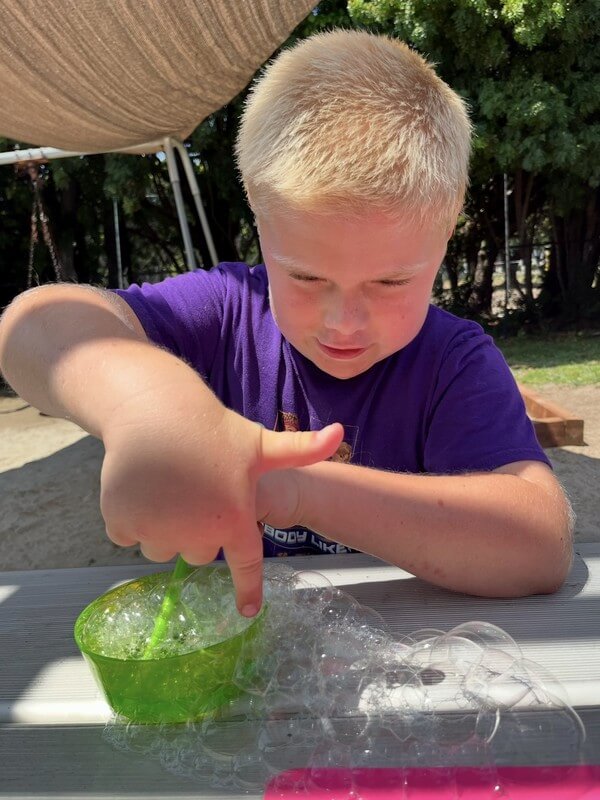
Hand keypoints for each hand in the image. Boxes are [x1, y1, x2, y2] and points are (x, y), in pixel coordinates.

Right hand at [99, 383, 342, 615]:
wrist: (153, 410)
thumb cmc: (211, 429)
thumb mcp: (258, 442)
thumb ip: (300, 448)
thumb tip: (342, 434)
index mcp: (234, 519)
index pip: (246, 566)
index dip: (247, 590)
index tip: (248, 612)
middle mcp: (196, 534)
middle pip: (198, 553)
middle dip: (197, 533)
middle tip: (196, 495)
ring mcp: (157, 530)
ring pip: (161, 546)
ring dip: (163, 529)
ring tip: (168, 489)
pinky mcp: (123, 522)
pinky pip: (128, 534)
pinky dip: (131, 518)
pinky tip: (141, 488)